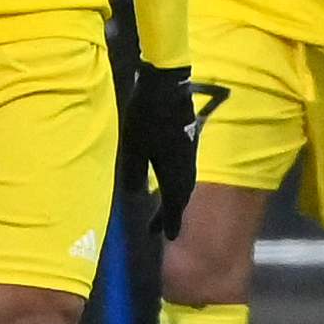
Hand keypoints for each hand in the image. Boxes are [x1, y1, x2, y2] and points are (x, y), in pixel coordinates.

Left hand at [122, 59, 201, 243]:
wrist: (168, 86)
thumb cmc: (147, 117)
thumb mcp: (133, 147)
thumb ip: (134, 173)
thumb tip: (136, 194)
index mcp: (175, 172)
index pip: (173, 204)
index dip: (168, 221)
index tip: (167, 237)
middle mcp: (187, 167)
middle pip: (180, 197)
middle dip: (170, 213)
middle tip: (158, 228)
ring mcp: (189, 154)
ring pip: (184, 184)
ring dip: (174, 198)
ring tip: (162, 208)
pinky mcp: (187, 142)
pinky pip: (183, 171)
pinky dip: (176, 183)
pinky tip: (166, 180)